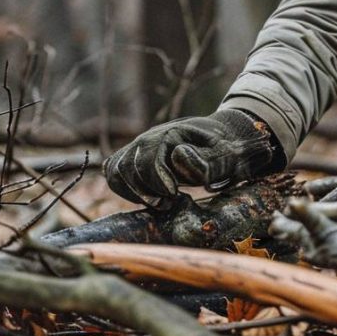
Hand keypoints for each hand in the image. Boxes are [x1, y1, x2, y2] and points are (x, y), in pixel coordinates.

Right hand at [103, 109, 281, 208]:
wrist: (220, 143)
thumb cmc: (223, 152)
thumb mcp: (223, 157)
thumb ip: (203, 160)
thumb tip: (177, 154)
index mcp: (171, 133)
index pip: (147, 160)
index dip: (157, 182)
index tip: (174, 195)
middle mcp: (149, 136)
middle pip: (126, 166)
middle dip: (145, 190)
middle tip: (168, 203)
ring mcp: (139, 145)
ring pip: (115, 170)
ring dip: (133, 192)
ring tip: (159, 203)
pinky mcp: (134, 156)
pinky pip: (113, 172)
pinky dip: (125, 189)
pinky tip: (148, 198)